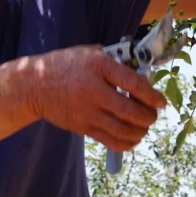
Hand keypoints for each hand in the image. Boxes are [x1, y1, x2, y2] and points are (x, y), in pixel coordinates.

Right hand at [29, 45, 166, 151]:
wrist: (35, 86)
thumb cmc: (66, 66)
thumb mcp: (90, 53)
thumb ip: (115, 62)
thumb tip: (141, 75)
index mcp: (98, 67)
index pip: (133, 84)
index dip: (152, 95)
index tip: (161, 102)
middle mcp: (94, 90)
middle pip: (130, 111)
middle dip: (148, 116)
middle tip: (153, 115)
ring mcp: (87, 112)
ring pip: (123, 130)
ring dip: (140, 131)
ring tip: (144, 126)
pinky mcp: (83, 127)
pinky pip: (110, 141)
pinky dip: (127, 143)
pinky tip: (133, 138)